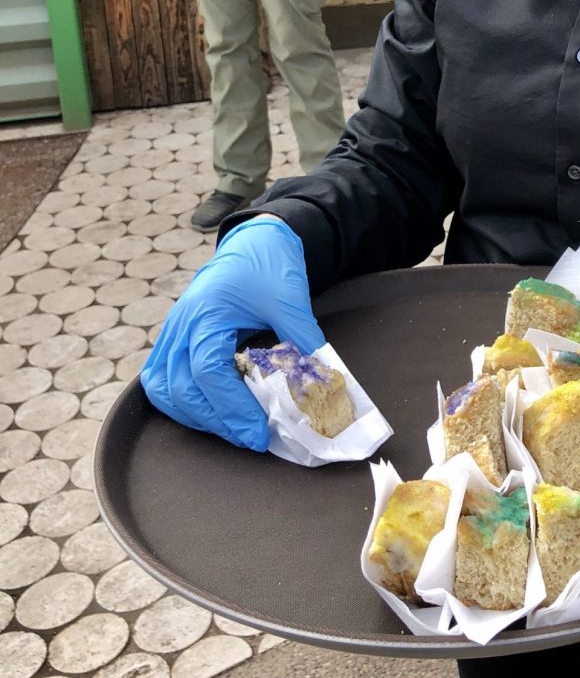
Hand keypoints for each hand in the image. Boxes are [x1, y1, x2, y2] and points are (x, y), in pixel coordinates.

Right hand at [140, 218, 324, 450]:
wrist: (254, 239)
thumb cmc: (268, 264)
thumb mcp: (290, 299)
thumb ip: (303, 341)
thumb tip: (321, 385)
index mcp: (206, 312)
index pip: (207, 371)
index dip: (231, 407)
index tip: (257, 433)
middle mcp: (181, 325)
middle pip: (180, 387)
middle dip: (215, 420)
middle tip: (251, 438)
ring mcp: (173, 331)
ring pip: (162, 388)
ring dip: (193, 415)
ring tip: (231, 428)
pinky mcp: (174, 338)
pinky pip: (160, 378)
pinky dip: (179, 402)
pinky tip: (208, 412)